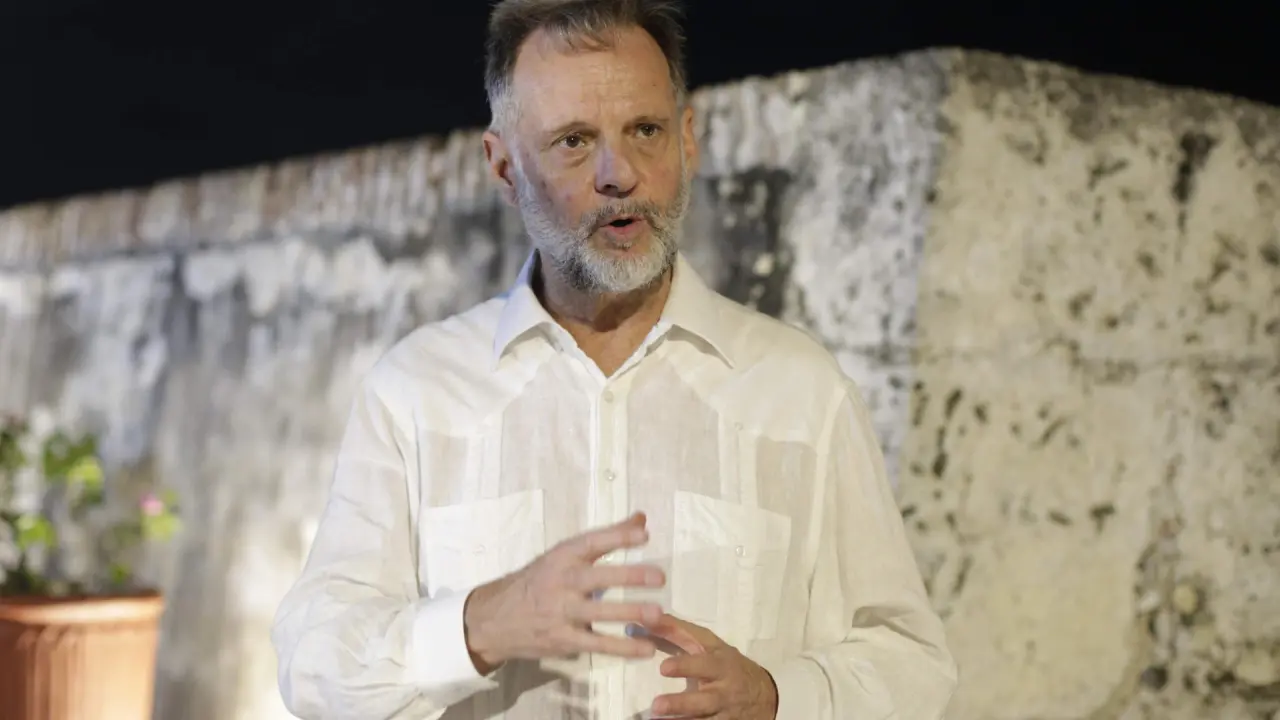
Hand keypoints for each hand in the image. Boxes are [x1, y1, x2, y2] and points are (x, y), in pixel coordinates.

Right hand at [463, 512, 665, 671]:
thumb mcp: (565, 554)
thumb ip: (607, 538)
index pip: (591, 542)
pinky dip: (622, 648)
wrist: (495, 619)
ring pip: (598, 612)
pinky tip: (646, 649)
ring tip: (657, 614)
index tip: (644, 534)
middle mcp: (562, 581)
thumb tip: (642, 517)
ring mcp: (561, 612)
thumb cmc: (539, 581)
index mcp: (562, 556)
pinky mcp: (563, 639)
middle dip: (628, 577)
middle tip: (659, 577)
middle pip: (596, 577)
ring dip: (629, 613)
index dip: (617, 537)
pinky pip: (596, 644)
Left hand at [643, 614, 778, 718]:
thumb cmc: (728, 664)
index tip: (663, 668)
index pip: (704, 664)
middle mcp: (724, 690)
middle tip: (656, 705)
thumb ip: (679, 633)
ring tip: (655, 719)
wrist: (763, 695)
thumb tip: (647, 618)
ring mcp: (724, 712)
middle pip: (704, 699)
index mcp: (721, 665)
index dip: (685, 666)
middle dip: (681, 703)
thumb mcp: (710, 646)